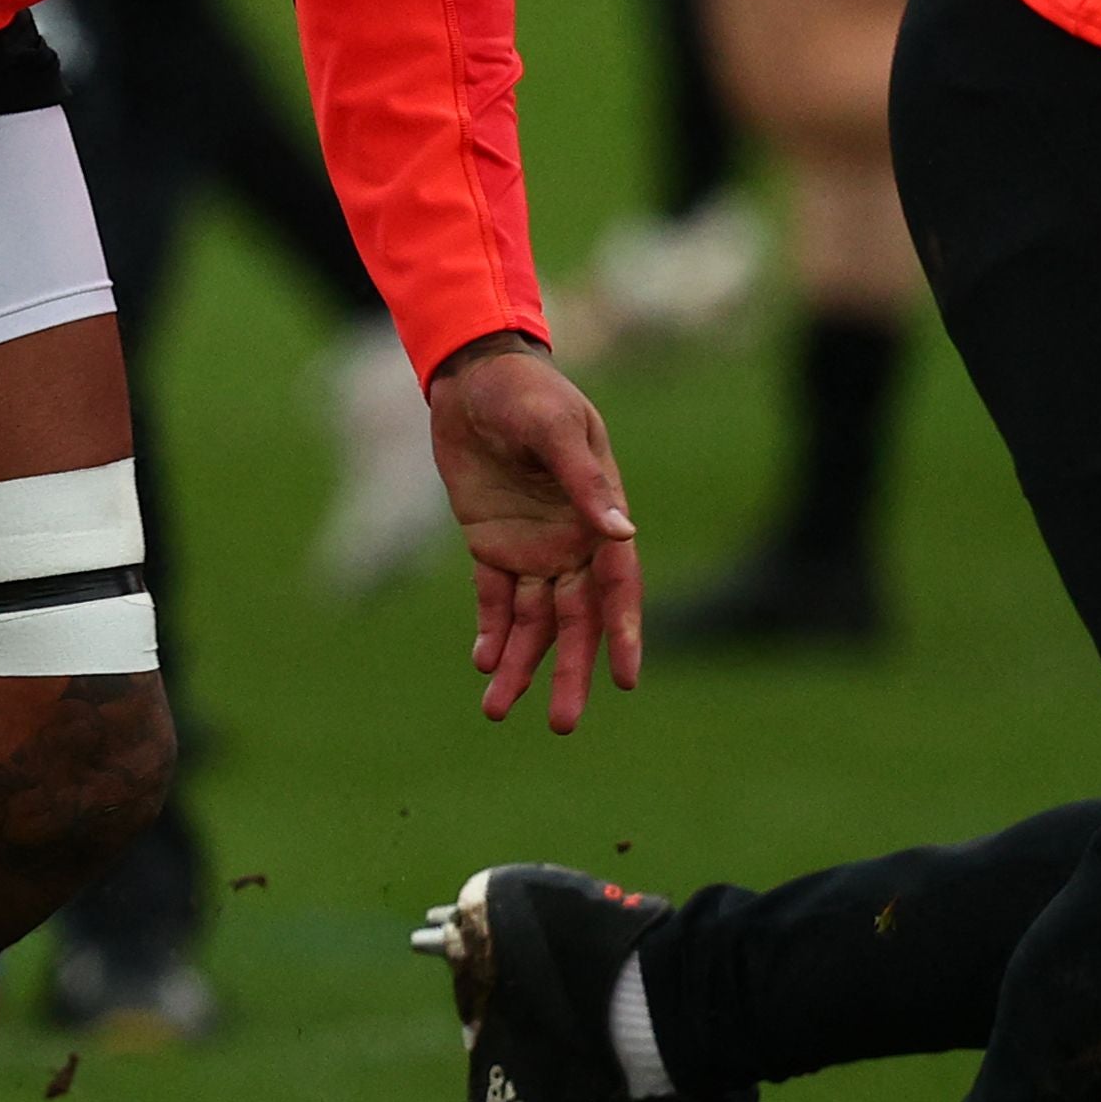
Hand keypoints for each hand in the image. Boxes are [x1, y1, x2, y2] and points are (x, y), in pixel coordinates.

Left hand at [427, 333, 642, 733]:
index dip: (623, 634)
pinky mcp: (490, 544)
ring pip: (531, 621)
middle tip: (562, 724)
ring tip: (496, 709)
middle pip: (574, 621)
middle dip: (568, 671)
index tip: (626, 680)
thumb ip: (585, 484)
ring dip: (519, 664)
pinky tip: (482, 663)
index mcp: (599, 518)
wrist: (475, 377)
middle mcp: (570, 543)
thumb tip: (622, 534)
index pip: (616, 588)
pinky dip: (490, 632)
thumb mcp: (558, 431)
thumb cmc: (528, 395)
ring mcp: (530, 547)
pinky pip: (494, 599)